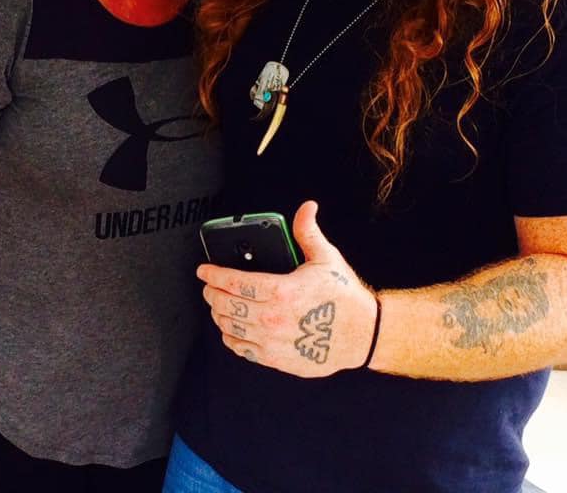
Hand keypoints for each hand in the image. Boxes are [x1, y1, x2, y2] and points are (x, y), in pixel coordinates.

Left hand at [197, 200, 378, 377]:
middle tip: (208, 286)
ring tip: (216, 304)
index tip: (204, 270)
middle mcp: (273, 318)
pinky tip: (230, 329)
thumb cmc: (345, 296)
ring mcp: (272, 341)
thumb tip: (306, 207)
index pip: (235, 282)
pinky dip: (231, 338)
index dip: (214, 274)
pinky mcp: (276, 359)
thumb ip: (308, 231)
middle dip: (212, 293)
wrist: (363, 334)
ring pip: (231, 327)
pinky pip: (242, 349)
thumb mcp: (327, 257)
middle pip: (227, 305)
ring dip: (218, 315)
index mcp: (281, 291)